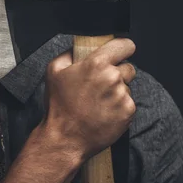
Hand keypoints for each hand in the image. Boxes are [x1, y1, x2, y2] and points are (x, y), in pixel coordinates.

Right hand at [42, 38, 136, 160]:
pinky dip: (119, 107)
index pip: (125, 45)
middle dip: (116, 73)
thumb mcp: (54, 71)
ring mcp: (122, 95)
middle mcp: (112, 77)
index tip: (119, 52)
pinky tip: (103, 112)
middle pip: (127, 67)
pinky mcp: (128, 112)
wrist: (65, 137)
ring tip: (97, 102)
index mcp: (96, 64)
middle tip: (99, 85)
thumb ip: (69, 53)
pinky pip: (128, 103)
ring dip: (116, 91)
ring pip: (126, 87)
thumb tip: (80, 47)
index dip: (122, 48)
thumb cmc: (59, 105)